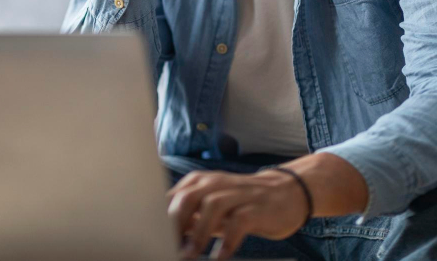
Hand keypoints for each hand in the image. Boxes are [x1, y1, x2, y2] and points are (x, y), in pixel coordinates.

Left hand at [167, 169, 309, 258]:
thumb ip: (189, 218)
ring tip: (191, 255)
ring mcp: (237, 194)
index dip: (158, 217)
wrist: (285, 192)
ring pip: (212, 207)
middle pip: (187, 198)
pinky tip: (219, 256)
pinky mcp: (256, 207)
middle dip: (174, 224)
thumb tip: (161, 234)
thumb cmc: (241, 203)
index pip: (172, 197)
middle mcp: (215, 184)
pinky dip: (228, 240)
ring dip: (198, 234)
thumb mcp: (211, 208)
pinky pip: (239, 222)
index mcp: (199, 182)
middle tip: (166, 246)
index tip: (151, 237)